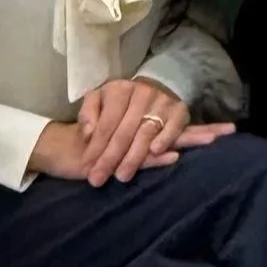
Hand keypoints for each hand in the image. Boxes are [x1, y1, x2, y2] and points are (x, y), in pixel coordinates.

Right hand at [25, 114, 233, 183]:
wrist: (64, 151)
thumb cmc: (95, 151)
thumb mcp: (122, 153)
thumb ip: (147, 154)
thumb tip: (176, 154)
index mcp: (141, 126)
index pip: (174, 125)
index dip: (200, 129)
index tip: (228, 130)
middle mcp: (136, 126)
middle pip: (174, 128)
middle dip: (202, 133)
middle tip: (229, 132)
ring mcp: (124, 134)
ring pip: (160, 136)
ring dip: (186, 139)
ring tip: (212, 140)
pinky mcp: (111, 145)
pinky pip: (137, 154)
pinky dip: (155, 157)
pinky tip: (172, 156)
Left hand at [77, 77, 192, 185]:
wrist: (156, 87)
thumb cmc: (121, 100)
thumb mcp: (99, 98)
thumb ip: (88, 113)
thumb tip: (87, 133)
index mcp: (119, 89)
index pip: (106, 123)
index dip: (96, 147)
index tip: (87, 167)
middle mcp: (141, 93)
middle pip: (124, 132)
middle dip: (110, 158)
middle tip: (98, 179)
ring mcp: (162, 102)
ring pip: (146, 133)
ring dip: (133, 156)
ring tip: (121, 176)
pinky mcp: (180, 110)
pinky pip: (173, 127)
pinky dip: (165, 139)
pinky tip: (155, 152)